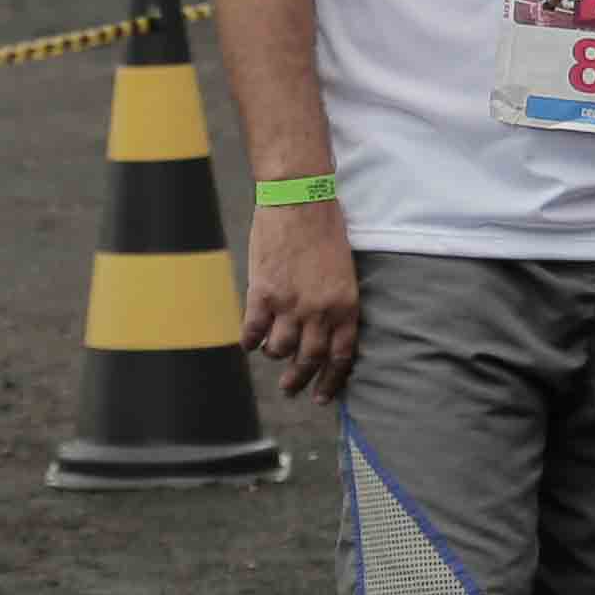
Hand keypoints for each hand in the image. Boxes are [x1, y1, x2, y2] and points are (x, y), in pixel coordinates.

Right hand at [243, 202, 361, 405]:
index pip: (341, 357)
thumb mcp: (343, 271)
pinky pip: (252, 331)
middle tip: (291, 389)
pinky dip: (249, 340)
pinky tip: (249, 341)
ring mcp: (289, 304)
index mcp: (345, 306)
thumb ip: (334, 304)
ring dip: (274, 355)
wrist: (299, 199)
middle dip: (299, 381)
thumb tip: (321, 332)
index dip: (331, 381)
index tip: (322, 395)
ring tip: (271, 353)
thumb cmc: (325, 229)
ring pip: (279, 350)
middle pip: (309, 360)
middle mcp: (319, 311)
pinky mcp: (262, 294)